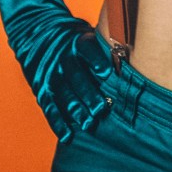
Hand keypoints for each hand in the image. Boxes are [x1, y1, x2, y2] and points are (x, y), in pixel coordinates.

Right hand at [12, 22, 112, 142]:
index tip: (107, 73)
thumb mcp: (88, 36)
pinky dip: (58, 123)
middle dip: (88, 94)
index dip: (96, 61)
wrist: (39, 36)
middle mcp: (62, 58)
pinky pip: (49, 108)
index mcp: (77, 42)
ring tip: (89, 124)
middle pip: (75, 77)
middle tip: (101, 108)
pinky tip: (67, 136)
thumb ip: (105, 49)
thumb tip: (133, 61)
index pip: (87, 50)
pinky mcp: (41, 89)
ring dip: (75, 111)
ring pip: (63, 94)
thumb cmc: (77, 42)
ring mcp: (50, 75)